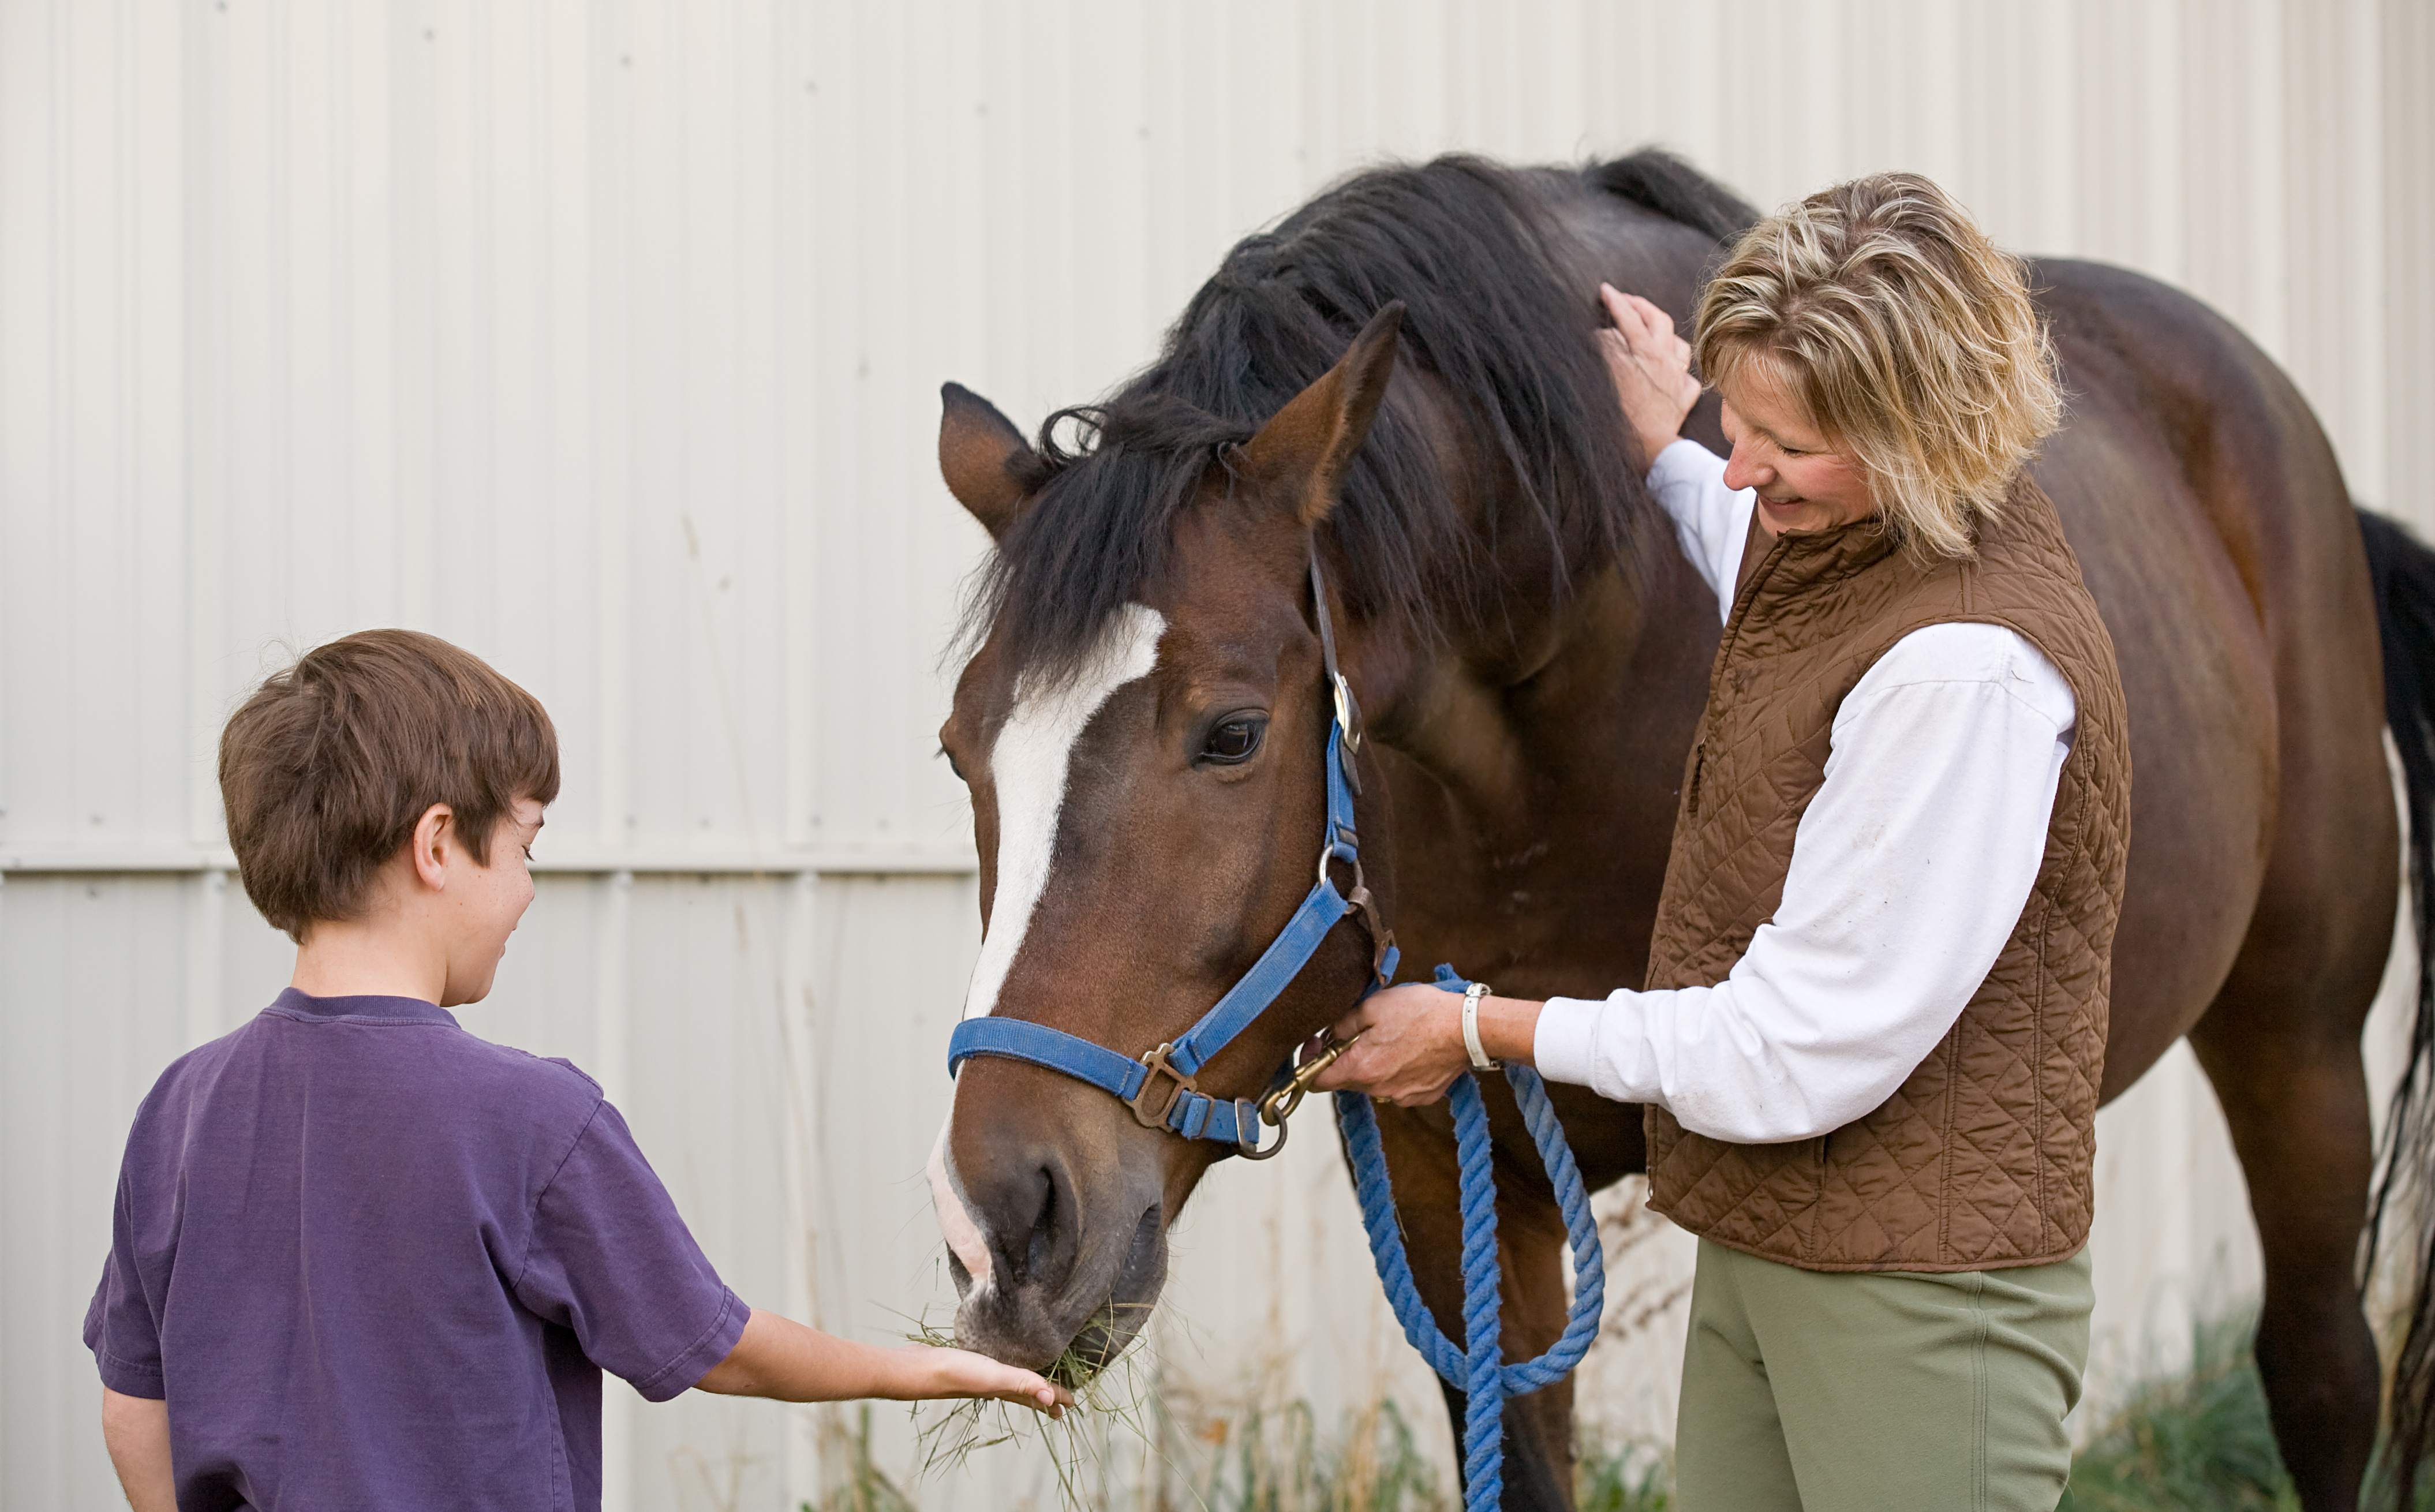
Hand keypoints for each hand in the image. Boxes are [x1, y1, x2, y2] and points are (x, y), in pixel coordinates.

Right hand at [908, 1344, 1072, 1418]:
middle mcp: (995, 1385)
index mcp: (1004, 1388)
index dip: (1056, 1398)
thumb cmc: (957, 1374)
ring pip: (1010, 1383)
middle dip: (1043, 1398)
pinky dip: (1002, 1372)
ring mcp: (981, 1376)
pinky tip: (997, 1366)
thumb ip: (1022, 1383)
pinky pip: (993, 1370)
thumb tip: (1051, 1398)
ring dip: (1024, 1385)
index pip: (1036, 1396)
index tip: (1072, 1404)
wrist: (919, 1369)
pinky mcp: (969, 1364)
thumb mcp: (993, 1376)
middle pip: (1026, 1393)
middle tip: (1059, 1404)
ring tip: (1033, 1386)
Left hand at [1309, 983, 1470, 1105]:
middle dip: (1347, 1057)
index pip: (1316, 1081)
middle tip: (1361, 1031)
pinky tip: (1412, 1050)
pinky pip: (1398, 1086)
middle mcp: (1378, 1089)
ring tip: (1393, 1038)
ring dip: (1374, 1063)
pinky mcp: (1420, 1096)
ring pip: (1373, 1082)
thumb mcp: (1372, 1006)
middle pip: (1347, 1079)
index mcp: (1361, 1068)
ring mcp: (1401, 1096)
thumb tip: (1328, 1035)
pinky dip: (1398, 1071)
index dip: (1310, 1062)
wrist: (1467, 1028)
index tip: (1317, 1044)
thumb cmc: (1422, 1013)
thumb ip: (1343, 1024)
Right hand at [1597, 283, 1699, 468]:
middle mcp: (1664, 359)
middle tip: (1626, 301)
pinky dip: (1679, 371)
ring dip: (1665, 335)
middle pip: (1657, 320)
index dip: (1615, 300)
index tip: (1605, 290)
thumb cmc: (1621, 417)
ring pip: (1679, 345)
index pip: (1627, 316)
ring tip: (1653, 334)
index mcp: (1643, 351)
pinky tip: (1673, 373)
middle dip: (1641, 306)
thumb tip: (1606, 334)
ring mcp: (1677, 377)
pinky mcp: (1684, 398)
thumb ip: (1607, 349)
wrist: (1648, 448)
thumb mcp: (1604, 376)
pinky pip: (1688, 377)